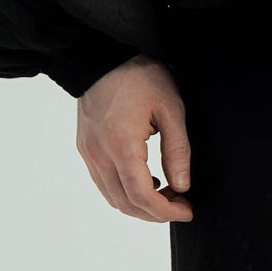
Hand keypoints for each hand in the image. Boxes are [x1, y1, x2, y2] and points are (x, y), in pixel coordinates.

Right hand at [76, 57, 193, 221]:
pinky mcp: (84, 148)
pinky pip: (103, 183)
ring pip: (112, 198)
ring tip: (166, 194)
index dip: (166, 211)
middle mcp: (98, 154)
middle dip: (155, 213)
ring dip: (139, 205)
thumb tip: (182, 186)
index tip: (187, 210)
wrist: (102, 56)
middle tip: (180, 204)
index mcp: (121, 144)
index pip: (141, 196)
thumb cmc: (139, 76)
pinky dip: (124, 192)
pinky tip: (146, 180)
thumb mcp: (170, 108)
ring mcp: (88, 152)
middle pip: (125, 203)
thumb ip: (177, 150)